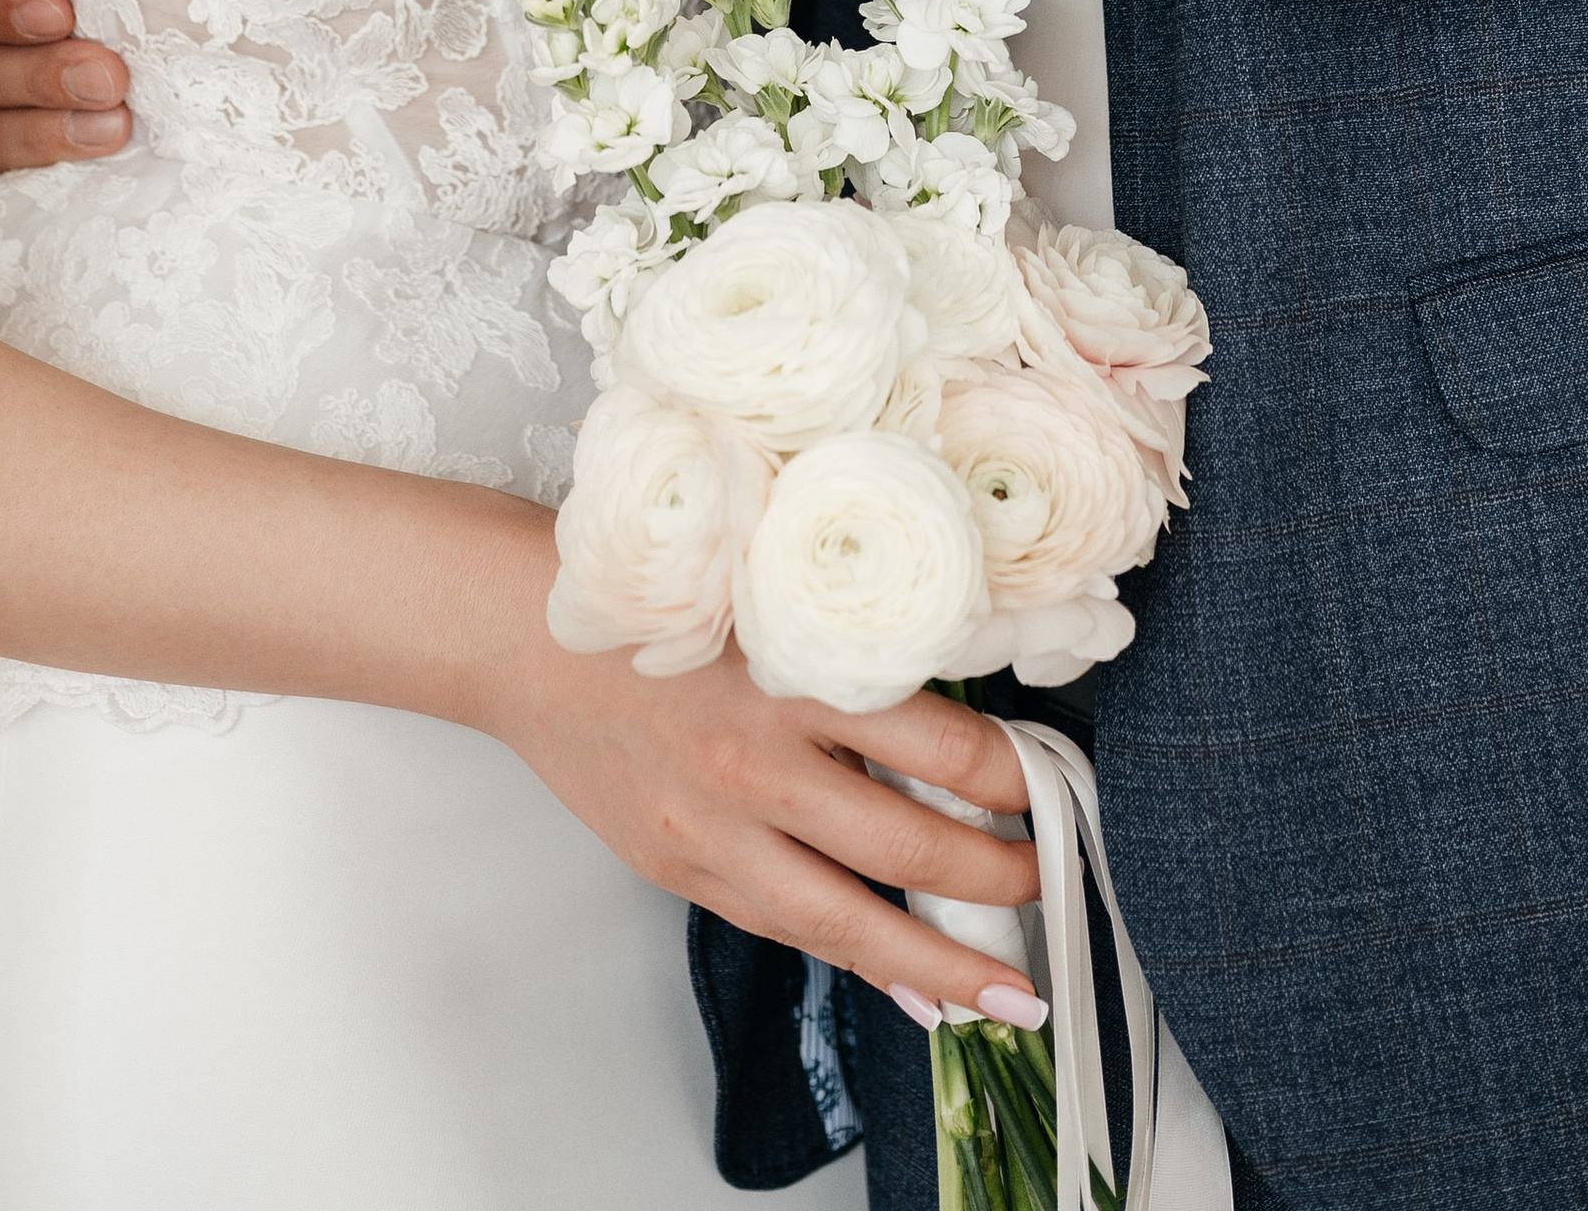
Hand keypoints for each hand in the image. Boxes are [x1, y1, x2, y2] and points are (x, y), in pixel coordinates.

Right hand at [463, 524, 1043, 1027]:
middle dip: (1001, 875)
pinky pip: (789, 931)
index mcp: (796, 675)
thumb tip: (955, 718)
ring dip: (946, 961)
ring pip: (855, 921)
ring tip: (1012, 988)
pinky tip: (912, 985)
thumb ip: (853, 655)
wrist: (528, 636)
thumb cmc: (658, 600)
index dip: (1018, 779)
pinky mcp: (686, 872)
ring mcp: (718, 832)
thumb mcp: (772, 599)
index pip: (946, 748)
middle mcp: (761, 763)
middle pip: (914, 847)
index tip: (1059, 787)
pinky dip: (859, 961)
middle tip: (1055, 878)